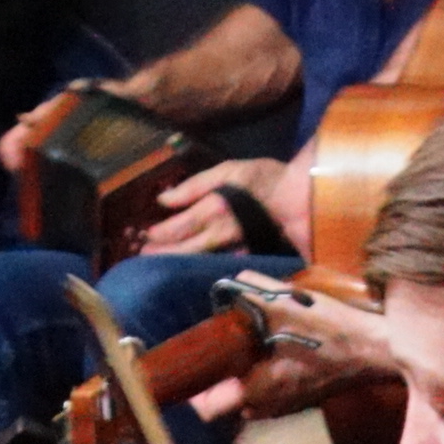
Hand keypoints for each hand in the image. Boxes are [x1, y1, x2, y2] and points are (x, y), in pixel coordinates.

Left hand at [131, 158, 302, 258]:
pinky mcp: (248, 258)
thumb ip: (194, 186)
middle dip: (163, 255)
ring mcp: (235, 249)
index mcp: (213, 209)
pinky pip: (220, 267)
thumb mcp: (227, 170)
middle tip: (142, 260)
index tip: (143, 239)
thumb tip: (163, 200)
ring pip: (200, 261)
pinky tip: (191, 273)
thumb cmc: (262, 178)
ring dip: (178, 264)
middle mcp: (221, 233)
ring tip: (160, 268)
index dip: (158, 235)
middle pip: (184, 250)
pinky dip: (203, 270)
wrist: (301, 195)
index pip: (177, 227)